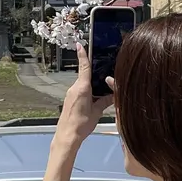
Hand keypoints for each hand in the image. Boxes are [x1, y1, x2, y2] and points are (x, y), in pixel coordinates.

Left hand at [43, 47, 111, 180]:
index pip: (84, 67)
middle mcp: (75, 88)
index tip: (80, 44)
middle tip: (104, 71)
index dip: (83, 55)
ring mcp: (71, 94)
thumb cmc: (81, 124)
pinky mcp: (69, 100)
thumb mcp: (97, 112)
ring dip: (92, 85)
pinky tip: (94, 99)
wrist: (67, 136)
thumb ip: (105, 101)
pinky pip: (80, 91)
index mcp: (82, 88)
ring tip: (102, 90)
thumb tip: (115, 95)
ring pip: (83, 84)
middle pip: (85, 76)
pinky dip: (88, 92)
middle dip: (94, 73)